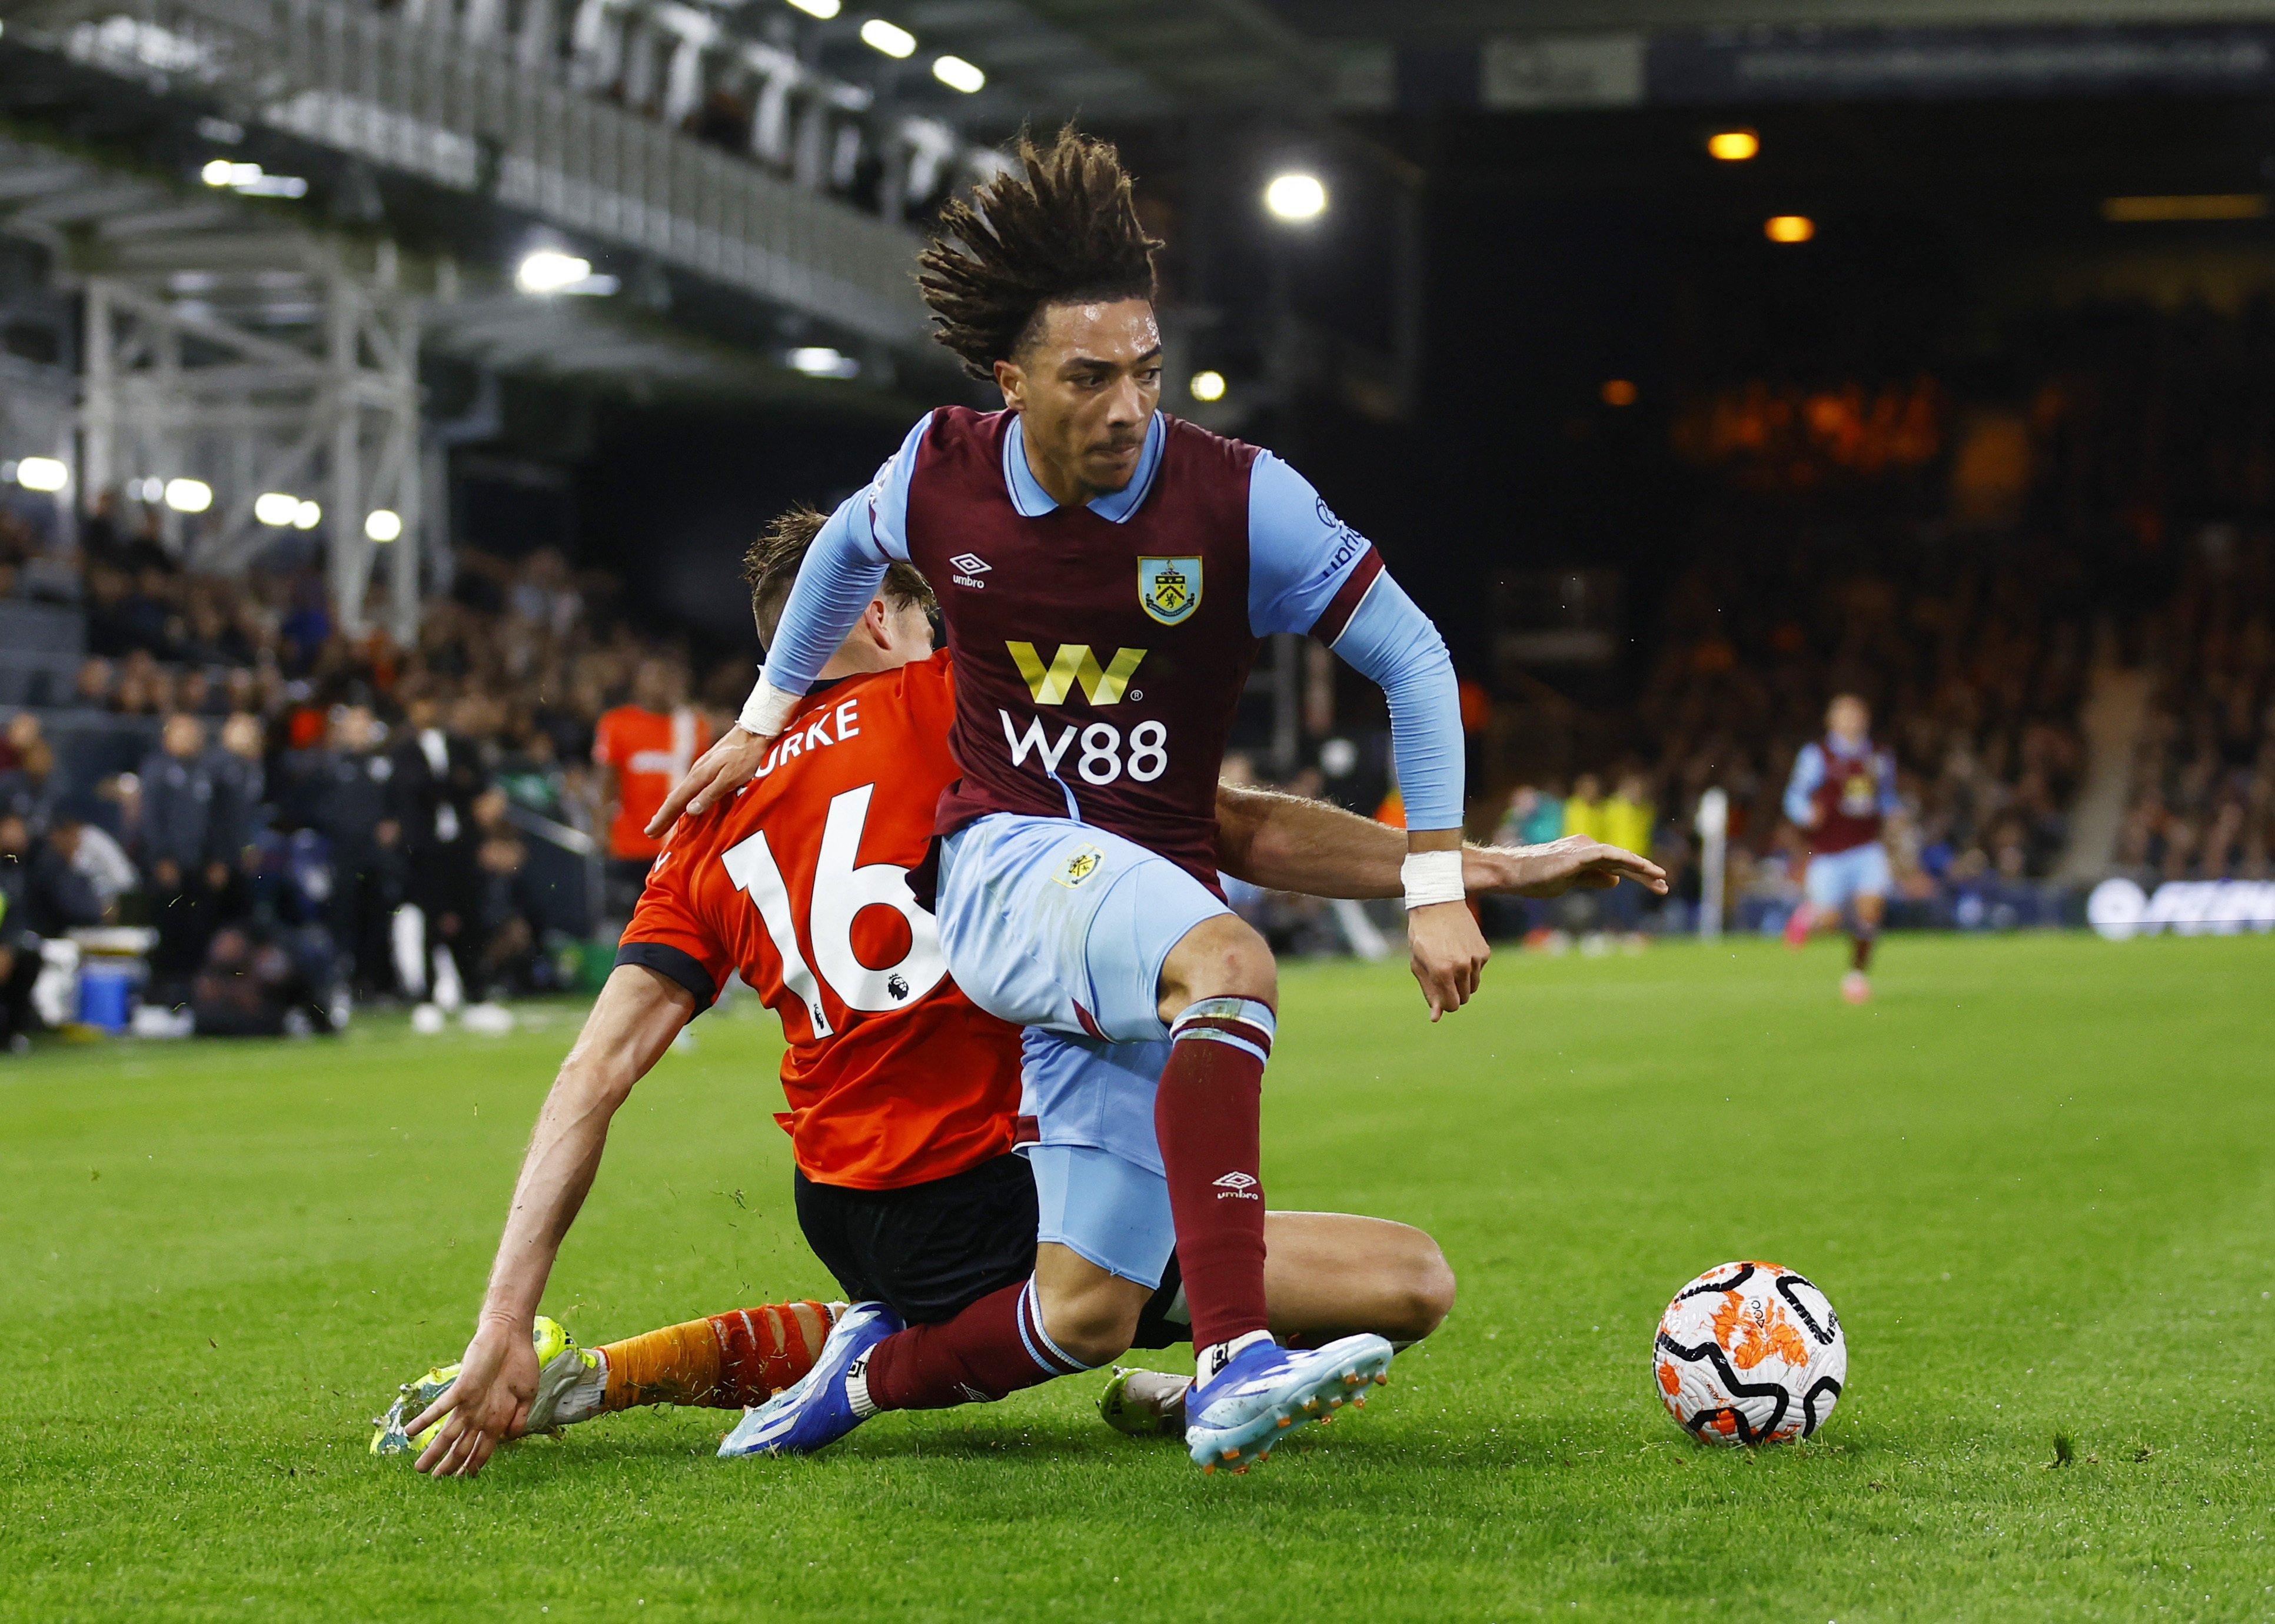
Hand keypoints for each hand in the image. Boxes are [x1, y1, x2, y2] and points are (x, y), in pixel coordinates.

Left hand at [408, 1316, 539, 1479]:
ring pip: (447, 1435)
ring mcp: (469, 1404)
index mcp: (497, 1418)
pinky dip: (425, 1420)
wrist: (512, 1335)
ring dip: (433, 1452)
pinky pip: (440, 1408)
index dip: (474, 1464)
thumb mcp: (528, 1393)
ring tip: (419, 1468)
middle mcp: (480, 1415)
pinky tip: (410, 1432)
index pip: (482, 1449)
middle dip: (449, 1466)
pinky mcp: (461, 1388)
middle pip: (461, 1447)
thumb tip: (510, 1439)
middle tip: (436, 1481)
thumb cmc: (521, 1362)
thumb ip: (519, 1417)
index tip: (465, 1478)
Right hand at [646, 727, 774, 837]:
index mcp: (698, 776)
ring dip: (671, 808)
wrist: (755, 731)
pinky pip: (691, 788)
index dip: (663, 818)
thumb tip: (690, 810)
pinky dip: (682, 800)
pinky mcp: (711, 767)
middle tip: (650, 832)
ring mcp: (703, 769)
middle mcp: (696, 773)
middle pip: (675, 798)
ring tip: (662, 820)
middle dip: (662, 816)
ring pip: (682, 793)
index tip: (650, 832)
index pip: (676, 802)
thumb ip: (711, 793)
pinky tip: (684, 803)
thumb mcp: (730, 777)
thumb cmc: (746, 756)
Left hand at [1407, 899, 1488, 1021]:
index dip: (1445, 1004)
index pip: (1452, 1005)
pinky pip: (1478, 970)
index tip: (1439, 995)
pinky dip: (1470, 966)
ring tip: (1449, 961)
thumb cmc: (1422, 934)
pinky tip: (1458, 949)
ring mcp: (1476, 959)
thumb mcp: (1418, 963)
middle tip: (1441, 975)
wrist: (1438, 902)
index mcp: (1442, 971)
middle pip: (1464, 998)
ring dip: (1462, 981)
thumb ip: (1429, 991)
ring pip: (1473, 986)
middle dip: (1453, 992)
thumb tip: (1436, 1018)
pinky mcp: (1484, 951)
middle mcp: (1462, 967)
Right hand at [1475, 835, 1667, 898]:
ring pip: (1619, 857)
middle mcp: (1587, 847)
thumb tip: (1616, 881)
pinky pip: (1608, 855)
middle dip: (1645, 873)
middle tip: (1664, 886)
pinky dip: (1626, 859)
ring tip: (1660, 878)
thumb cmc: (1534, 878)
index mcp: (1585, 854)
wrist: (1512, 873)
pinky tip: (1641, 867)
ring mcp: (1582, 849)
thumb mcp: (1569, 882)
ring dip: (1641, 867)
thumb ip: (1592, 879)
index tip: (1657, 885)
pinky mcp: (1578, 854)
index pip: (1617, 865)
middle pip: (1622, 860)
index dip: (1638, 874)